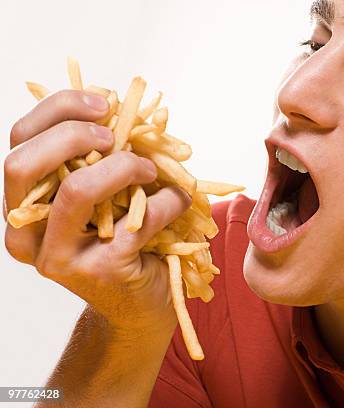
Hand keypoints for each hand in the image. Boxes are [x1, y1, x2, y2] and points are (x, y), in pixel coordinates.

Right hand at [4, 90, 191, 333]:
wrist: (139, 304)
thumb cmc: (123, 241)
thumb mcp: (105, 194)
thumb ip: (100, 157)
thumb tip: (122, 107)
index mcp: (22, 205)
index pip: (19, 142)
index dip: (57, 110)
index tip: (103, 102)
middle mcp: (26, 233)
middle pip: (22, 164)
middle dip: (74, 134)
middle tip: (116, 133)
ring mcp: (58, 258)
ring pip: (76, 191)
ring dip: (123, 166)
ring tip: (151, 170)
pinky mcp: (100, 272)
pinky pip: (137, 220)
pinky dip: (167, 201)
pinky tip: (178, 199)